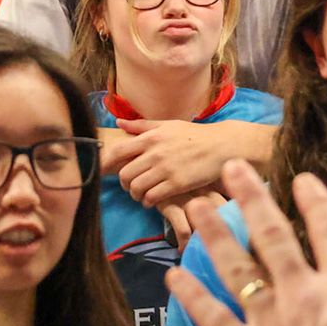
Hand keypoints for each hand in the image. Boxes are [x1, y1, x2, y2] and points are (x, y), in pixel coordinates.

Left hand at [116, 119, 276, 208]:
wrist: (221, 146)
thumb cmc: (194, 135)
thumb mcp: (168, 125)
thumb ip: (142, 126)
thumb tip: (119, 124)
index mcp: (151, 137)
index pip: (118, 151)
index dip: (107, 163)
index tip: (105, 170)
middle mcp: (155, 152)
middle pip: (125, 174)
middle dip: (125, 183)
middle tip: (131, 186)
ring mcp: (166, 169)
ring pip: (137, 188)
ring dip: (136, 194)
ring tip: (142, 194)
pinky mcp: (177, 184)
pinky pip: (152, 197)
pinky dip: (148, 201)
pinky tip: (153, 199)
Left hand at [166, 160, 326, 325]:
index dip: (315, 201)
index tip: (302, 180)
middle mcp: (306, 296)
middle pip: (273, 235)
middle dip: (252, 196)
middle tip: (233, 168)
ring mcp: (272, 324)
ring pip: (237, 266)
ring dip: (215, 232)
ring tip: (199, 204)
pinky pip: (213, 318)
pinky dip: (192, 296)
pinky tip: (173, 276)